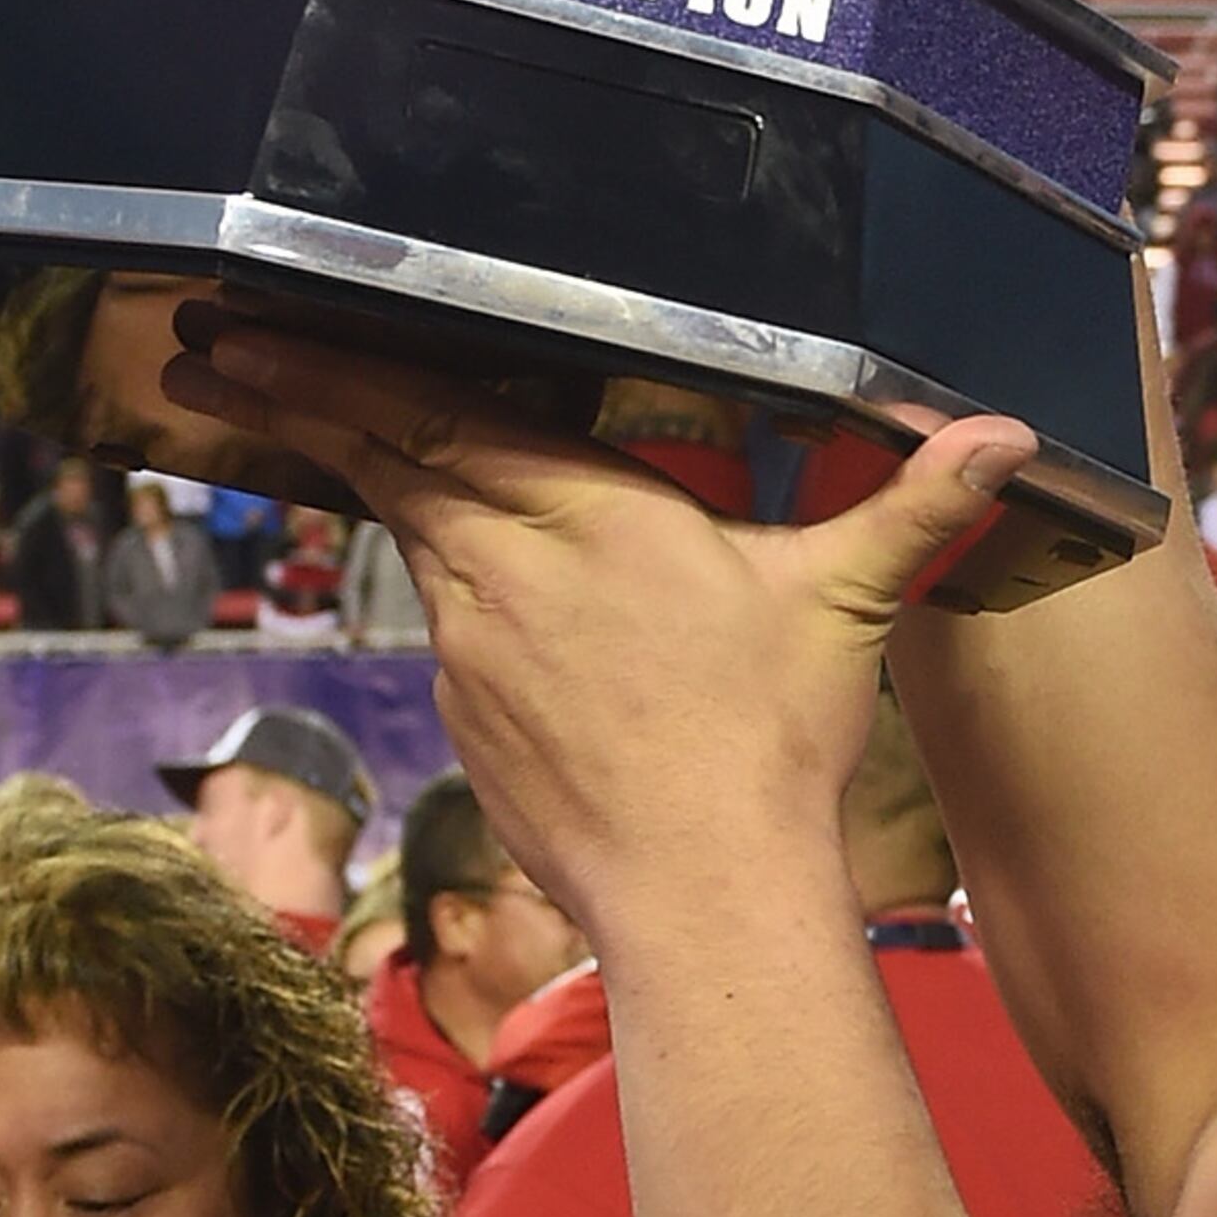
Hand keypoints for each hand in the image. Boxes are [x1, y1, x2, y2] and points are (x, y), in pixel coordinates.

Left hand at [146, 316, 1032, 944]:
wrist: (704, 892)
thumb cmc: (768, 744)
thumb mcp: (843, 604)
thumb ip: (910, 504)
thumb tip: (1006, 436)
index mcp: (587, 511)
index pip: (437, 414)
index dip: (340, 365)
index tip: (257, 323)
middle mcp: (507, 565)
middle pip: (383, 456)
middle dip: (292, 392)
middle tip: (210, 346)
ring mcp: (474, 647)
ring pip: (399, 531)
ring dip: (336, 468)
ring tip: (266, 410)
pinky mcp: (471, 715)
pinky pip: (435, 617)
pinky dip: (413, 569)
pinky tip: (413, 554)